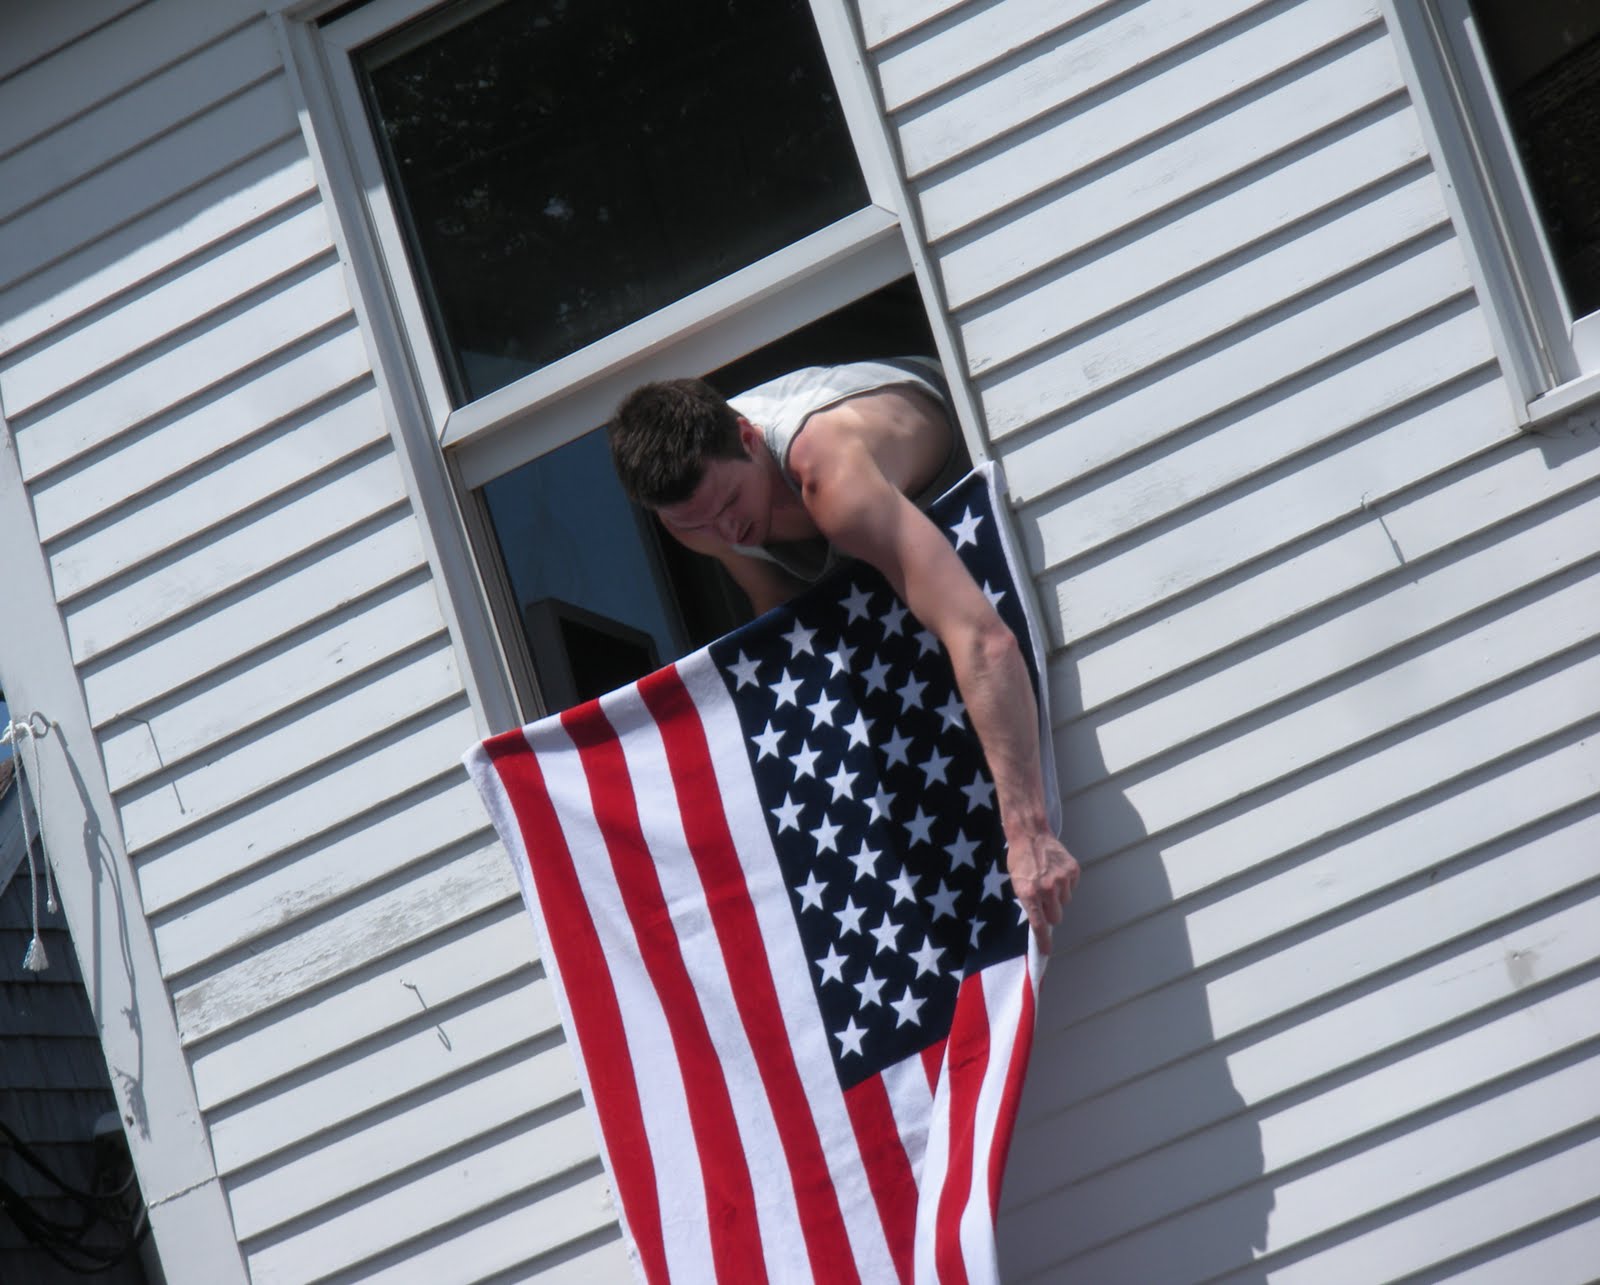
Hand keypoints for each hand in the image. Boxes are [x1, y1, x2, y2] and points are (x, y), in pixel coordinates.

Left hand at [1006, 830, 1080, 953]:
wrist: (1030, 835)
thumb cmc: (1020, 860)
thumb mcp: (1017, 884)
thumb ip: (1028, 903)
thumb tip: (1039, 922)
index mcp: (1029, 894)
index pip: (1039, 925)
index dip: (1043, 941)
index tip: (1047, 951)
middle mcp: (1046, 889)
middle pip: (1056, 917)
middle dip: (1051, 913)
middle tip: (1044, 900)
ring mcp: (1061, 879)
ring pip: (1065, 903)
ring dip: (1058, 897)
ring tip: (1048, 880)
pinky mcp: (1073, 871)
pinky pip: (1072, 888)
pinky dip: (1066, 884)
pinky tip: (1056, 872)